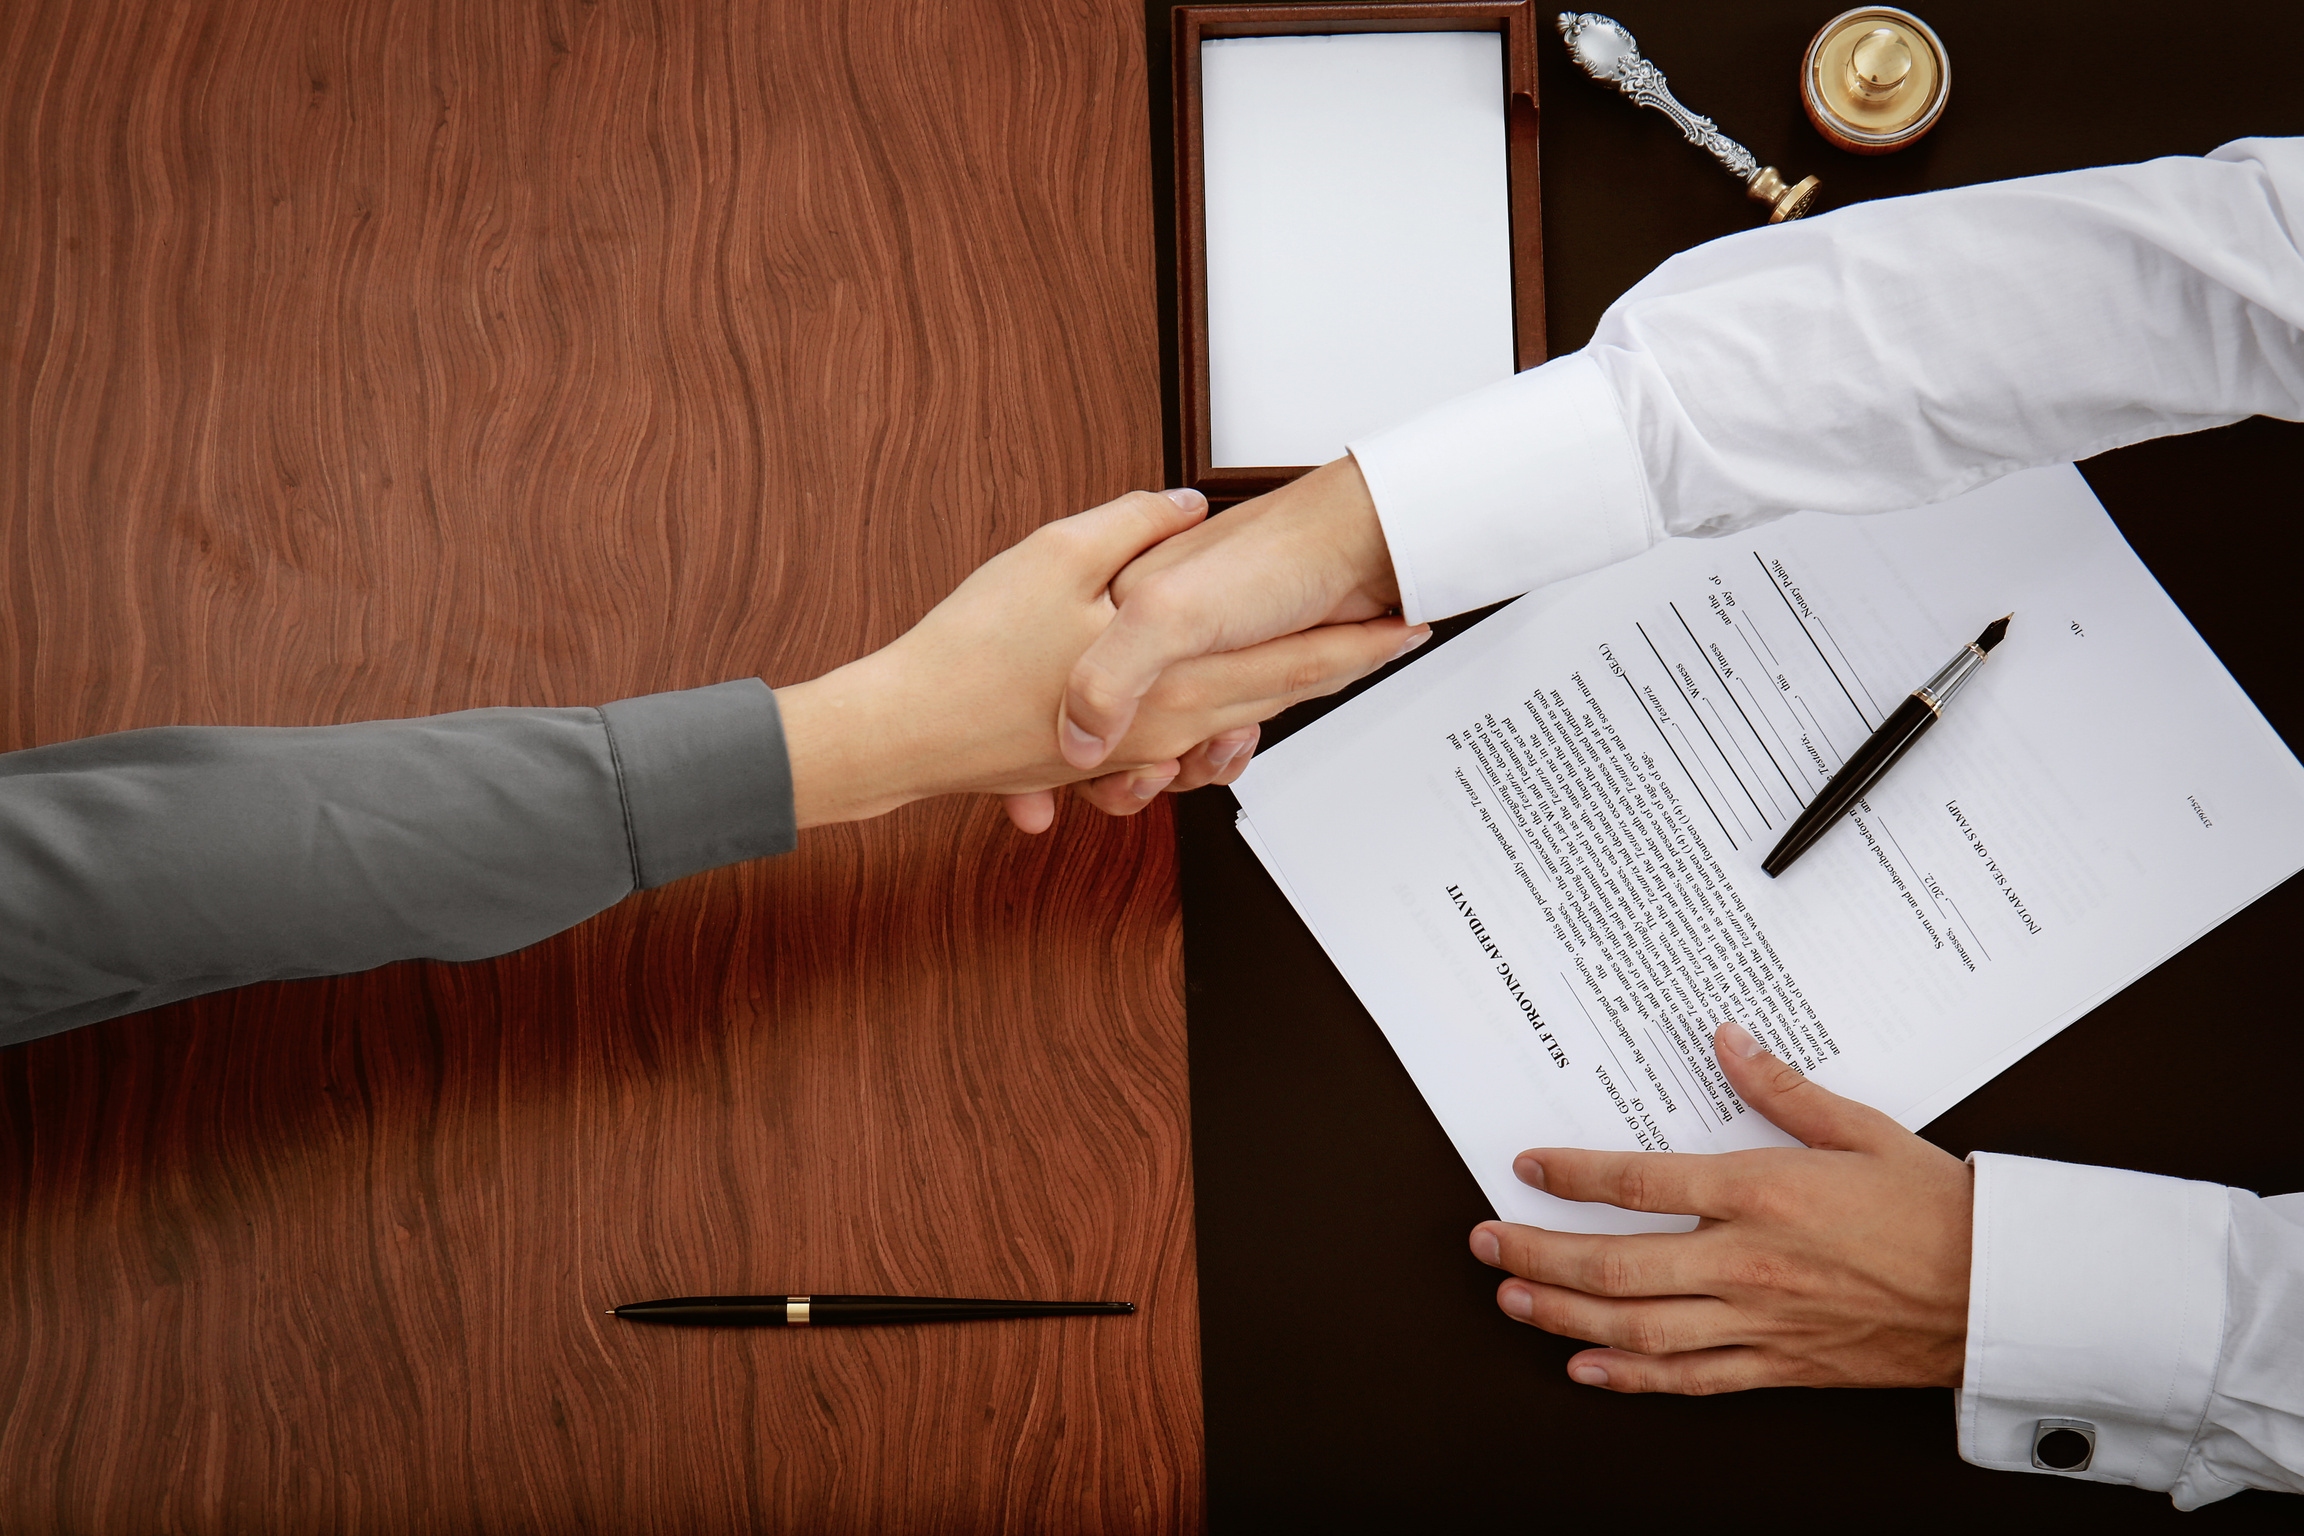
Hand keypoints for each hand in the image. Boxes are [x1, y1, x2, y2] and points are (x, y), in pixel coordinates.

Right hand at [775, 488, 1425, 828]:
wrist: (906, 730)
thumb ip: (1133, 529)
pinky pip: (1172, 744)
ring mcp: (1132, 751)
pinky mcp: (1097, 760)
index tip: (1414, 626)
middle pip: (1276, 699)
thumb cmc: (974, 650)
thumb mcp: (1058, 558)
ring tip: (1312, 660)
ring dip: (1269, 698)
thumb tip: (1182, 506)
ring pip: (1226, 726)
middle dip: (1336, 668)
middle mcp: (1166, 728)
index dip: (1362, 646)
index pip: (1298, 666)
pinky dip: (1200, 726)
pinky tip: (1203, 700)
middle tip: (1391, 637)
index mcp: (1176, 684)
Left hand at [1468, 1021, 1972, 1393]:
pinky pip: (1691, 1378)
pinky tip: (1587, 1369)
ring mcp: (1761, 1321)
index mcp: (1762, 1193)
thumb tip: (1726, 1039)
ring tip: (1510, 1300)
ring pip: (1637, 1327)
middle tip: (1484, 1242)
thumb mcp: (1859, 1127)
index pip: (1637, 1184)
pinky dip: (1632, 1377)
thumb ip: (1780, 1087)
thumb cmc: (1936, 1206)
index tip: (1526, 1168)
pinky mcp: (1781, 1365)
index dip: (1569, 1177)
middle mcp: (1748, 1262)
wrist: (2004, 1291)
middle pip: (1614, 1264)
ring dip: (1563, 1316)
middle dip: (1537, 1254)